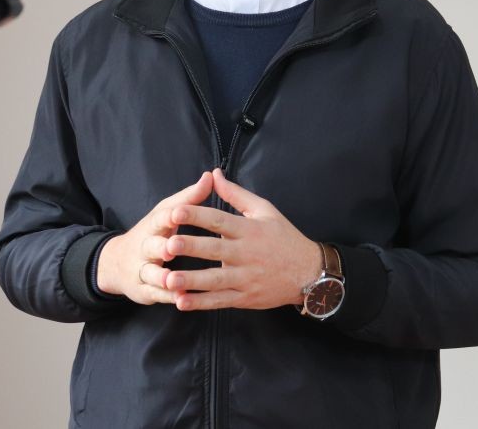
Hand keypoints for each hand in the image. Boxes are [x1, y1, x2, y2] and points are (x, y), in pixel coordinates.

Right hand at [96, 171, 213, 304]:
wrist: (117, 262)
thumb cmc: (154, 232)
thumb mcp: (167, 212)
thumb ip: (190, 198)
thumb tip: (211, 175)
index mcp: (153, 225)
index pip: (160, 218)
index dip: (169, 216)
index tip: (178, 213)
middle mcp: (145, 247)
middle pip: (151, 246)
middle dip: (160, 247)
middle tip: (171, 248)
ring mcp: (142, 269)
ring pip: (151, 273)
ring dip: (161, 277)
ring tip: (171, 280)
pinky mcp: (144, 290)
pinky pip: (155, 295)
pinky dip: (166, 297)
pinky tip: (180, 300)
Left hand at [166, 168, 320, 311]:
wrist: (309, 271)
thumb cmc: (284, 237)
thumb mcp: (264, 210)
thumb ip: (235, 194)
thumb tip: (213, 174)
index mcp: (249, 229)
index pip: (219, 220)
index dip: (197, 215)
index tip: (176, 211)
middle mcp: (246, 254)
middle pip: (215, 250)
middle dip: (191, 247)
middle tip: (168, 244)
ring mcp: (246, 278)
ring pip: (215, 280)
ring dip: (191, 280)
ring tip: (168, 279)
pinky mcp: (246, 298)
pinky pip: (220, 301)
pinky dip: (201, 303)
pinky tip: (181, 302)